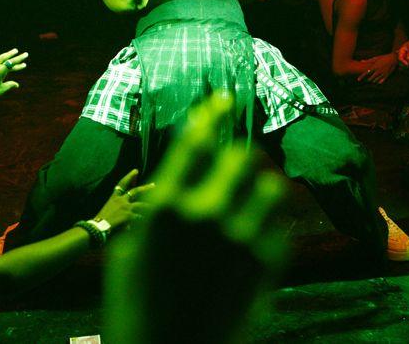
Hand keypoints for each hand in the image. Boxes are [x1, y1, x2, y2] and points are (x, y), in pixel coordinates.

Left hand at [0, 44, 28, 102]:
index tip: (25, 62)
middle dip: (16, 57)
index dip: (19, 62)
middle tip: (25, 54)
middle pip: (7, 59)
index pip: (11, 64)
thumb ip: (9, 85)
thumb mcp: (1, 90)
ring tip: (15, 51)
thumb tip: (17, 85)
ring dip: (7, 54)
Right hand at [94, 168, 153, 231]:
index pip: (121, 184)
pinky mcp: (129, 215)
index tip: (136, 170)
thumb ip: (120, 215)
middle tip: (154, 185)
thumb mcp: (109, 213)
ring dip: (148, 207)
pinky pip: (139, 217)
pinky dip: (141, 220)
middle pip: (135, 191)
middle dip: (145, 188)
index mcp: (114, 197)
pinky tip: (146, 223)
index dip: (129, 176)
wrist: (98, 227)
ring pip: (141, 205)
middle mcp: (121, 200)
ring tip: (155, 207)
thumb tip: (129, 225)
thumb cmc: (101, 221)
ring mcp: (125, 207)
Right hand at [106, 93, 286, 343]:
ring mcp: (241, 240)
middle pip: (242, 156)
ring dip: (261, 190)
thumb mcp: (127, 255)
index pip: (196, 141)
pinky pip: (281, 226)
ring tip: (249, 206)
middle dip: (239, 160)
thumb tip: (174, 181)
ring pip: (272, 186)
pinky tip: (254, 242)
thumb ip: (153, 213)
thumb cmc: (135, 309)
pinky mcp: (266, 266)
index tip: (223, 98)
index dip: (211, 113)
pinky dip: (271, 226)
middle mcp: (207, 215)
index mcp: (166, 208)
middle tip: (233, 173)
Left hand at [358, 53, 397, 83]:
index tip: (358, 79)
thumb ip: (368, 61)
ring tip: (372, 80)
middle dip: (369, 79)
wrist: (393, 58)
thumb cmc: (383, 58)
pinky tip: (378, 82)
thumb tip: (361, 61)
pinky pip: (382, 80)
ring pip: (376, 80)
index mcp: (374, 66)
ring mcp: (382, 73)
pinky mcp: (387, 75)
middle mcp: (378, 71)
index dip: (362, 76)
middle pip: (371, 78)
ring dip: (373, 80)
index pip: (366, 72)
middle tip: (368, 79)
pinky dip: (379, 81)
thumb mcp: (375, 58)